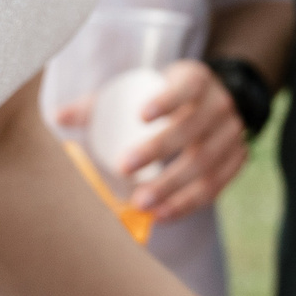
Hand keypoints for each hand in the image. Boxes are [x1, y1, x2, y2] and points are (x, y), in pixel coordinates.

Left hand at [52, 59, 249, 221]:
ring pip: (206, 163)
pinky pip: (216, 186)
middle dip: (159, 150)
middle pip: (193, 129)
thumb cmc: (168, 96)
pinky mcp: (238, 159)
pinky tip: (163, 215)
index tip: (140, 116)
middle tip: (125, 168)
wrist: (219, 102)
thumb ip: (102, 103)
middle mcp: (220, 105)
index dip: (167, 99)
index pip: (186, 86)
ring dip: (174, 187)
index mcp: (196, 79)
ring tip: (142, 204)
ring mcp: (232, 134)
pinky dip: (189, 203)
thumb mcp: (143, 86)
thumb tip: (57, 117)